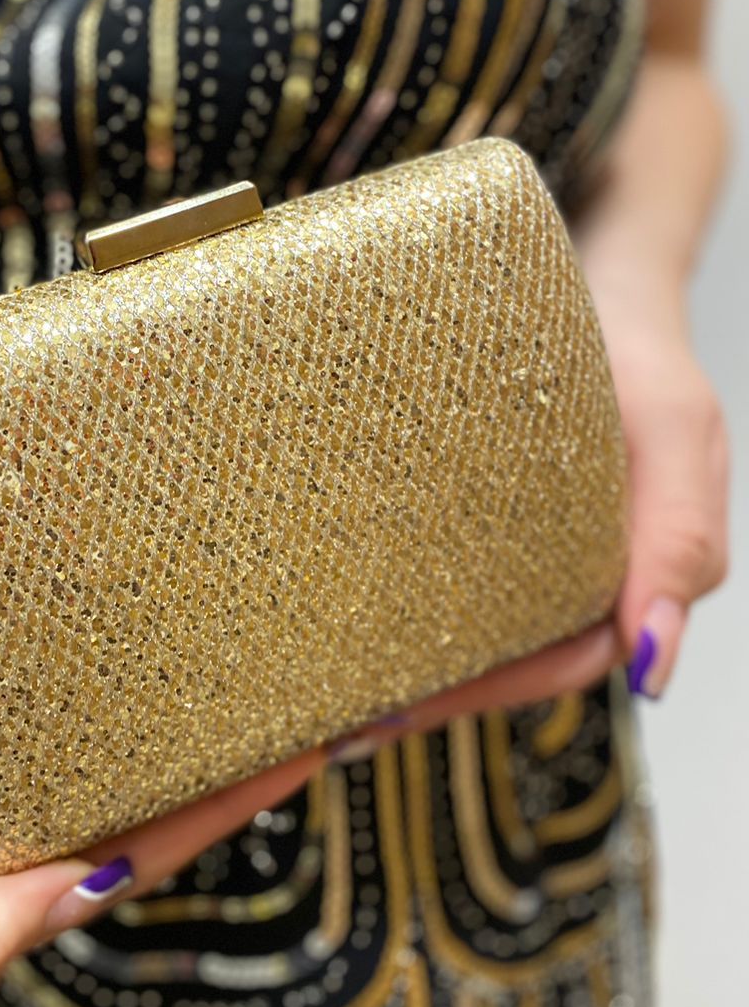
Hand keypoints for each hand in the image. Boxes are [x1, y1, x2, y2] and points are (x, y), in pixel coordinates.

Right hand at [0, 573, 324, 985]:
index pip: (136, 855)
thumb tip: (85, 897)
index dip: (213, 817)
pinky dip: (151, 654)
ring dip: (207, 704)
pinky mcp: (15, 666)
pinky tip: (198, 624)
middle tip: (318, 704)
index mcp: (4, 872)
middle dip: (236, 758)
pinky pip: (100, 664)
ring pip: (139, 728)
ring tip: (283, 662)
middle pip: (156, 791)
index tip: (289, 756)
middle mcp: (28, 805)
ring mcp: (26, 732)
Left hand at [330, 255, 729, 754]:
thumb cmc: (643, 358)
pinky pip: (450, 574)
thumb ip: (682, 538)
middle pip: (506, 662)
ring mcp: (535, 553)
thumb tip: (652, 663)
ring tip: (324, 682)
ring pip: (473, 628)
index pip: (558, 663)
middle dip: (430, 692)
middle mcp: (582, 578)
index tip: (401, 708)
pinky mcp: (494, 523)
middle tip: (339, 714)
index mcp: (637, 577)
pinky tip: (340, 609)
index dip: (486, 691)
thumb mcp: (677, 430)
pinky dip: (402, 599)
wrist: (602, 292)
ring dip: (408, 657)